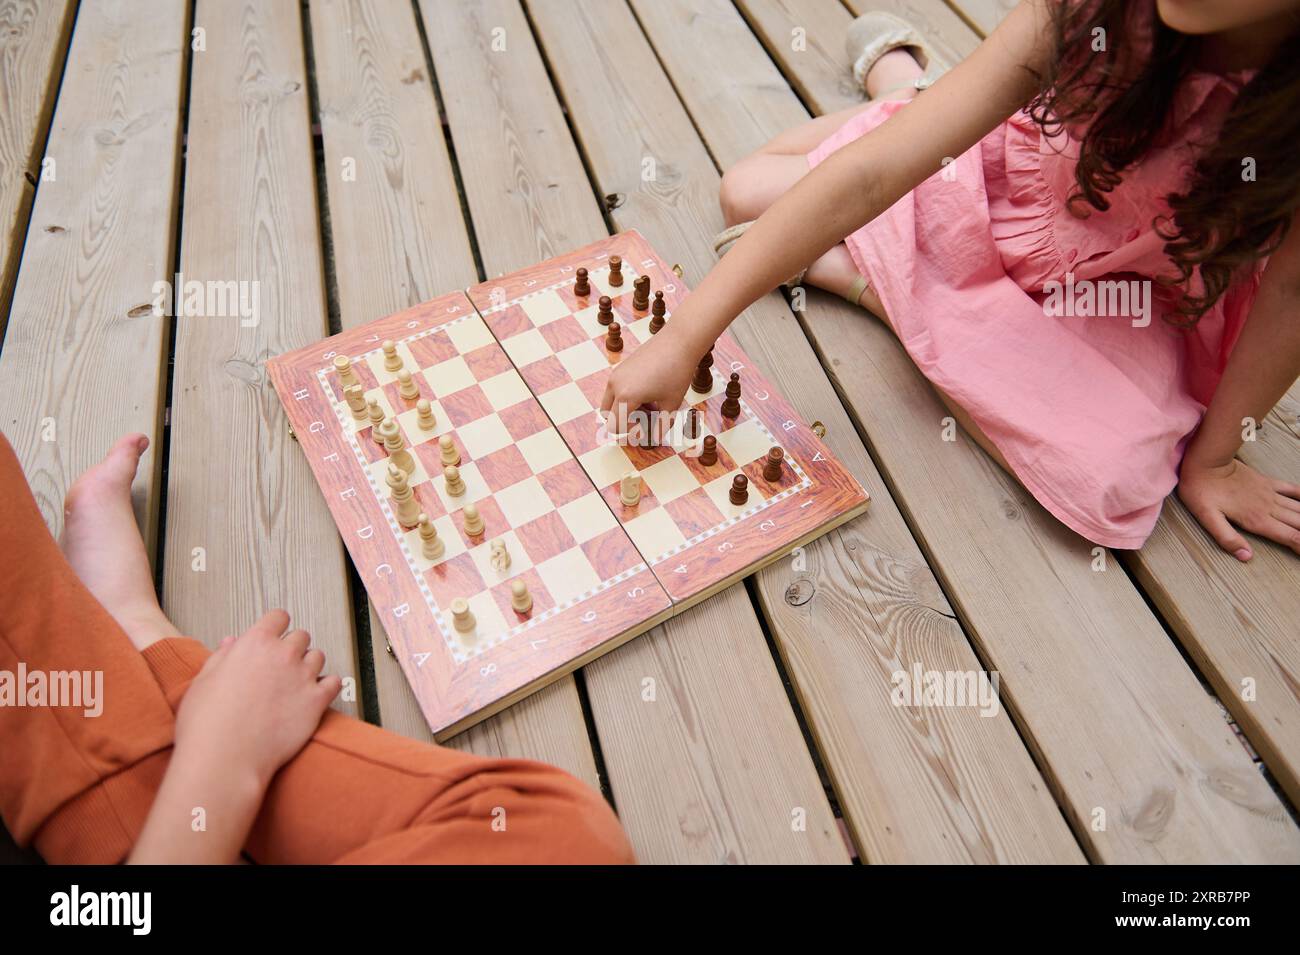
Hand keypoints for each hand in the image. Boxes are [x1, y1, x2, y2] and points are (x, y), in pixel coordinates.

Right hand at [174, 609, 341, 788]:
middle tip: (280, 666)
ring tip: (294, 683)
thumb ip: (221, 657)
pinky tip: (315, 695)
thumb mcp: (203, 681)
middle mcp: (283, 655)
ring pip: (318, 657)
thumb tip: (231, 643)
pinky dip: (327, 686)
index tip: (274, 636)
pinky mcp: (317, 702)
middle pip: (301, 636)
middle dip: (292, 648)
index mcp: (255, 643)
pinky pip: (334, 682)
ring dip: (309, 666)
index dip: (275, 626)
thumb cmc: (207, 724)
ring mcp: (303, 677)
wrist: (225, 759)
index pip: (278, 617)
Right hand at [599, 325, 700, 437]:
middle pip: (607, 416)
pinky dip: (625, 397)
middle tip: (647, 418)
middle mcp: (615, 385)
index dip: (628, 433)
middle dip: (624, 421)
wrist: (678, 342)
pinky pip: (615, 389)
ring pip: (610, 402)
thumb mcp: (671, 405)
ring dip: (624, 409)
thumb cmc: (677, 373)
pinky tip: (648, 392)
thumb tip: (653, 440)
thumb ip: (660, 426)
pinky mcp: (620, 367)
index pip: (614, 427)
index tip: (646, 429)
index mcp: (625, 397)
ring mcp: (615, 374)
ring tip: (649, 404)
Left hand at [1177, 457, 1299, 559]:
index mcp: (1257, 520)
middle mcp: (1268, 508)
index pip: (1289, 537)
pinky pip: (1292, 490)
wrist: (1206, 462)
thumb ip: (1227, 538)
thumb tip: (1246, 557)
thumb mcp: (1208, 518)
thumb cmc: (1202, 491)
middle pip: (1299, 524)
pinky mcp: (1267, 482)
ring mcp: (1270, 494)